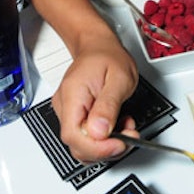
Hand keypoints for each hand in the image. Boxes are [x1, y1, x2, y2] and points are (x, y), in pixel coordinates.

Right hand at [51, 33, 138, 162]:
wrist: (98, 46)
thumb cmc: (108, 56)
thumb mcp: (119, 78)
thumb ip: (109, 105)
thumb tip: (100, 132)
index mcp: (73, 93)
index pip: (74, 135)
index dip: (97, 147)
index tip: (120, 143)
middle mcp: (64, 104)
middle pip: (77, 144)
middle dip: (106, 147)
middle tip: (128, 134)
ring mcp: (67, 110)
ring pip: (82, 144)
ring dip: (107, 143)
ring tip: (125, 125)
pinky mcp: (74, 114)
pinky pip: (85, 136)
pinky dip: (103, 137)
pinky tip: (116, 124)